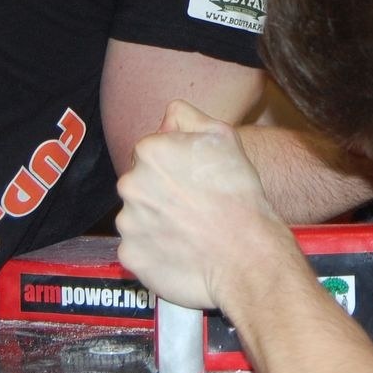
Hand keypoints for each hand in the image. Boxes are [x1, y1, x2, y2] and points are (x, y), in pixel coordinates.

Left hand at [116, 100, 288, 309]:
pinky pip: (137, 247)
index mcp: (150, 151)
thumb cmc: (238, 196)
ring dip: (157, 221)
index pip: (150, 153)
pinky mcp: (129, 254)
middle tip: (194, 205)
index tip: (194, 180)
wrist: (245, 255)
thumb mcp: (224, 137)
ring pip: (137, 215)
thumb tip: (167, 118)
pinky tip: (182, 250)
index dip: (174, 165)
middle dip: (161, 192)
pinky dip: (154, 249)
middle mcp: (131, 183)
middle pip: (140, 183)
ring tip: (191, 229)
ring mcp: (127, 222)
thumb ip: (187, 117)